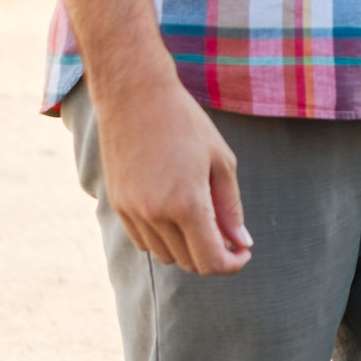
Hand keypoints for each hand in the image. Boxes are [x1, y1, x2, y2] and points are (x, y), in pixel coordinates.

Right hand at [92, 52, 253, 275]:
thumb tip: (240, 242)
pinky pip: (143, 241)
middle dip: (212, 256)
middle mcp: (155, 215)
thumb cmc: (184, 122)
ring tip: (202, 219)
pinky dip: (163, 239)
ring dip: (187, 248)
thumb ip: (230, 207)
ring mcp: (132, 212)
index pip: (210, 261)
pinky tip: (175, 214)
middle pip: (188, 263)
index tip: (242, 253)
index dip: (231, 265)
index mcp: (187, 204)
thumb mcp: (220, 160)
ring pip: (165, 255)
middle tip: (228, 234)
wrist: (134, 95)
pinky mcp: (117, 205)